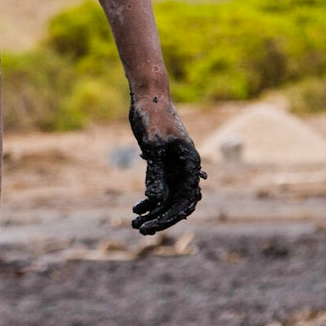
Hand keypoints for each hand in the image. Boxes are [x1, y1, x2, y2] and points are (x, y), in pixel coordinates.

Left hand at [129, 97, 203, 236]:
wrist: (148, 97)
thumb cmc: (153, 117)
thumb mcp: (153, 146)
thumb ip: (155, 173)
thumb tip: (155, 200)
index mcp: (191, 164)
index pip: (186, 200)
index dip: (170, 216)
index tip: (152, 226)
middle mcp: (185, 168)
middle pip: (178, 203)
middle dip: (161, 217)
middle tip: (141, 229)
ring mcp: (174, 167)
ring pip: (167, 198)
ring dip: (153, 211)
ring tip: (134, 223)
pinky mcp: (161, 164)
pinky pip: (159, 187)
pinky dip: (149, 199)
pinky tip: (136, 209)